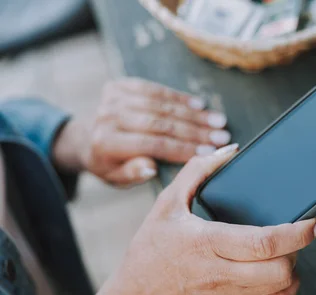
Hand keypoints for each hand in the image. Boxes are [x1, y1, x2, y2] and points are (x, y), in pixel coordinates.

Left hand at [52, 78, 231, 185]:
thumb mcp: (117, 178)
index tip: (209, 152)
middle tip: (222, 136)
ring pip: (161, 105)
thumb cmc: (108, 164)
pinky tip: (200, 104)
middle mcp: (108, 117)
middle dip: (195, 130)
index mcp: (106, 142)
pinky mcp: (120, 86)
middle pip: (160, 123)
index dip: (183, 148)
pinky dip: (179, 97)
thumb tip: (151, 167)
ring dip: (193, 114)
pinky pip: (155, 89)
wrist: (85, 139)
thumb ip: (133, 172)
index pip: (152, 144)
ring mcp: (113, 98)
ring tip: (218, 121)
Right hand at [82, 145, 315, 294]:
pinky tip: (281, 275)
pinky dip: (287, 290)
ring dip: (294, 267)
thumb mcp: (165, 205)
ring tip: (287, 251)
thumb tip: (227, 153)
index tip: (314, 223)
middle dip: (298, 249)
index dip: (297, 233)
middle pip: (280, 268)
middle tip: (297, 234)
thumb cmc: (150, 251)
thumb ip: (196, 172)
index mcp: (207, 243)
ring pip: (281, 288)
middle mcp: (221, 273)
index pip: (264, 242)